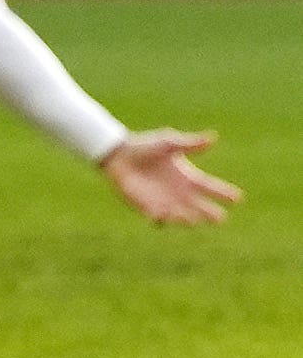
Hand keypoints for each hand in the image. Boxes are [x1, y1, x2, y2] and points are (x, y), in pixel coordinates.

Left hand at [100, 129, 241, 225]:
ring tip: (193, 219)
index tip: (238, 198)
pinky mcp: (147, 207)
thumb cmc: (145, 146)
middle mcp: (181, 194)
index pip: (211, 187)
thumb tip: (213, 137)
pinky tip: (163, 218)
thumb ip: (190, 143)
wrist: (119, 154)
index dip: (224, 193)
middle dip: (211, 213)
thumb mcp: (169, 143)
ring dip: (188, 219)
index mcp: (189, 178)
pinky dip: (162, 219)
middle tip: (220, 218)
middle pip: (201, 207)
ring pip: (182, 216)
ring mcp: (166, 202)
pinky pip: (158, 218)